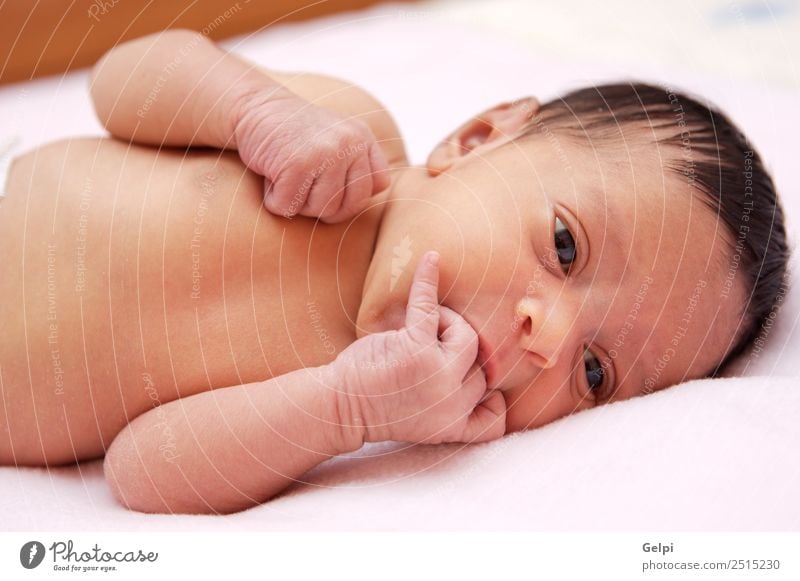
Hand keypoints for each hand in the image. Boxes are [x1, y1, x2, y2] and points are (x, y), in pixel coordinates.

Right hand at [233, 90, 390, 222]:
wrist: (254, 107)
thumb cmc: (294, 132)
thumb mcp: (337, 138)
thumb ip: (362, 162)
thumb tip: (381, 190)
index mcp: (362, 138)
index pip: (374, 188)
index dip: (348, 196)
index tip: (325, 181)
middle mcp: (349, 144)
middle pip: (347, 207)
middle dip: (321, 206)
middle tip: (302, 184)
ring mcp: (325, 154)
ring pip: (319, 210)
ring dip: (296, 203)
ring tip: (286, 176)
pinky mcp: (298, 165)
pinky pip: (289, 207)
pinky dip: (275, 200)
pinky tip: (271, 176)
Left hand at [330, 251, 506, 444]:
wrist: (340, 407)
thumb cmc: (381, 406)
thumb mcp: (428, 420)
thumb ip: (453, 404)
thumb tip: (485, 364)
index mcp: (454, 427)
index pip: (494, 417)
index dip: (490, 398)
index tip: (476, 388)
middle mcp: (450, 405)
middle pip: (482, 366)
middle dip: (459, 351)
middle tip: (431, 348)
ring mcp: (436, 375)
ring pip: (467, 336)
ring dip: (449, 324)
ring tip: (427, 326)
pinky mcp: (414, 348)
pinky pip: (428, 306)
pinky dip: (427, 280)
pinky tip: (430, 260)